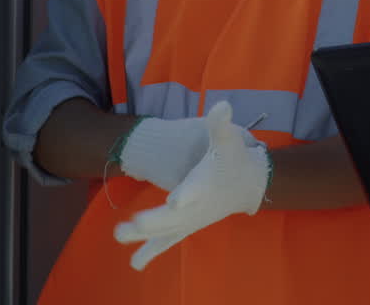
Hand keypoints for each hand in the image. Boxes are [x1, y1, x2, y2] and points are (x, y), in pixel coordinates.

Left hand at [113, 101, 270, 269]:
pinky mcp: (188, 225)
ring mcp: (192, 219)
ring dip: (145, 235)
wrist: (249, 185)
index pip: (196, 190)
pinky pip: (169, 240)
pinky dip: (153, 251)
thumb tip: (222, 104)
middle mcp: (198, 207)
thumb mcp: (230, 140)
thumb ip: (222, 124)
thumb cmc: (236, 160)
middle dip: (154, 220)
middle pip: (175, 217)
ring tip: (120, 235)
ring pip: (167, 230)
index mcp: (206, 184)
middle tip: (135, 224)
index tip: (175, 201)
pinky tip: (135, 263)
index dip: (186, 195)